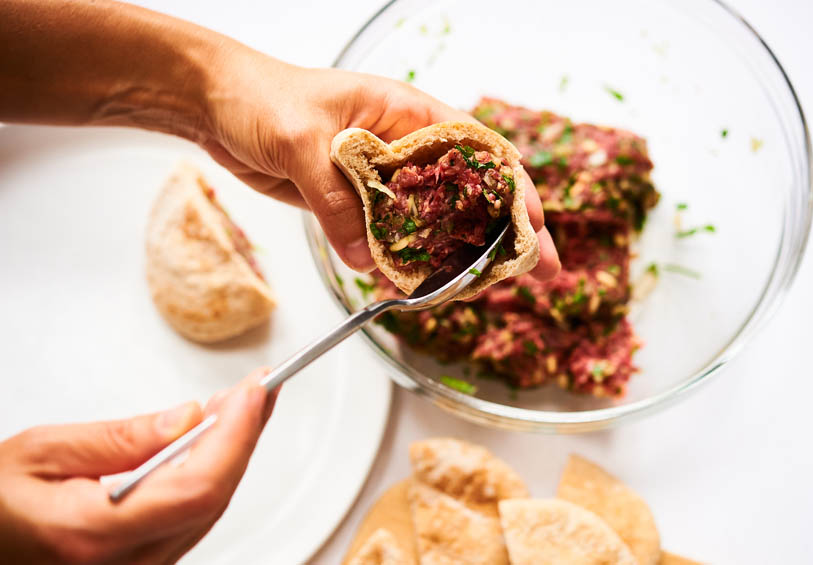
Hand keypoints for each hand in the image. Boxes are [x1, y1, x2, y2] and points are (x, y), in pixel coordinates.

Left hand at [0, 1, 558, 280]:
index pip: (476, 151)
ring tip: (489, 287)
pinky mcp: (356, 203)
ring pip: (434, 221)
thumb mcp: (302, 141)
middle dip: (505, 231)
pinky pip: (392, 237)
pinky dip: (408, 262)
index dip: (511, 189)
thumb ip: (337, 200)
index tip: (532, 226)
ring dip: (460, 254)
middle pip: (469, 192)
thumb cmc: (262, 97)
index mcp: (407, 113)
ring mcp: (383, 178)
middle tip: (537, 271)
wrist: (217, 108)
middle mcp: (404, 147)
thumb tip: (368, 258)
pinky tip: (422, 285)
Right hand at [0, 369, 279, 563]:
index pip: (196, 487)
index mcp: (91, 535)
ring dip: (232, 454)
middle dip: (243, 436)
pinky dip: (210, 476)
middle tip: (257, 388)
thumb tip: (187, 418)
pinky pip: (190, 520)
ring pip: (208, 511)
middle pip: (212, 499)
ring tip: (239, 406)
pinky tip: (213, 444)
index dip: (236, 436)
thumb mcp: (41, 452)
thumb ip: (120, 439)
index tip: (254, 392)